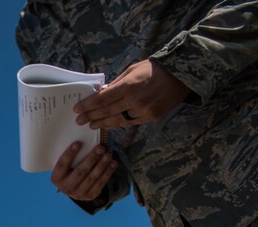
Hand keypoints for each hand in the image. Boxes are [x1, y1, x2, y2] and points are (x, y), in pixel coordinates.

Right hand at [51, 142, 116, 201]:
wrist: (75, 187)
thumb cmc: (71, 169)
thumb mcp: (67, 165)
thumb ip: (72, 156)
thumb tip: (84, 139)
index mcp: (57, 178)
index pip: (62, 164)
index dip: (70, 154)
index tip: (78, 143)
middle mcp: (65, 188)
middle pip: (80, 172)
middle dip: (91, 158)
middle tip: (100, 147)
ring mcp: (78, 194)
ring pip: (91, 178)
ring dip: (102, 165)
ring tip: (108, 154)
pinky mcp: (89, 196)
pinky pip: (100, 184)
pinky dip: (108, 172)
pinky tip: (113, 163)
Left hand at [74, 59, 190, 129]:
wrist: (180, 76)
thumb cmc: (154, 69)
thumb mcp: (132, 70)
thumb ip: (116, 83)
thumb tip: (101, 93)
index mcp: (128, 86)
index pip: (102, 99)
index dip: (88, 105)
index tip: (77, 109)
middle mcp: (134, 100)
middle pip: (106, 111)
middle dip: (90, 116)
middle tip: (79, 120)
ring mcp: (142, 111)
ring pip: (117, 120)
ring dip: (102, 123)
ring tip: (91, 125)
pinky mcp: (150, 117)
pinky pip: (129, 122)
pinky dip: (117, 124)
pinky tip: (108, 125)